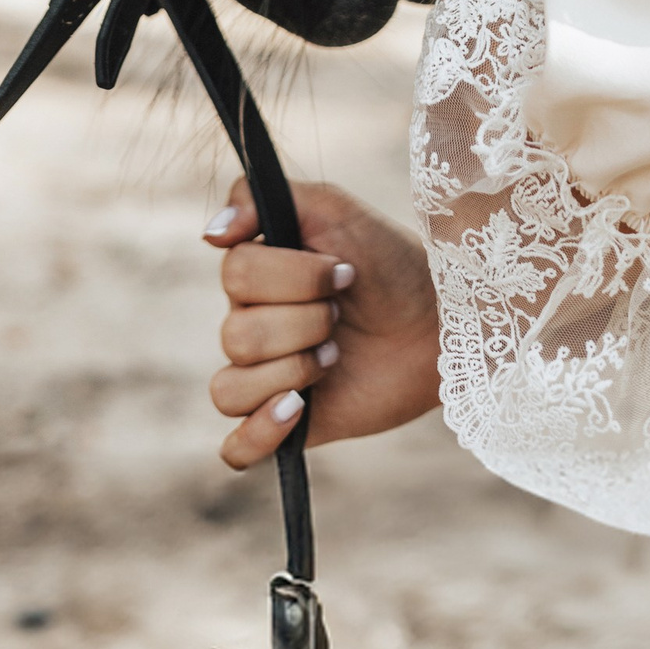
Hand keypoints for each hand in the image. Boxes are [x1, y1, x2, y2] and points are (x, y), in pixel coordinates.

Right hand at [204, 180, 440, 469]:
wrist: (440, 323)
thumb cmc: (389, 262)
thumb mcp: (334, 209)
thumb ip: (262, 200)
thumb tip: (210, 235)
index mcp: (255, 272)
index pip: (235, 274)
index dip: (294, 278)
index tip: (344, 271)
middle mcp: (251, 324)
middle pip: (236, 335)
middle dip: (304, 323)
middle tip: (342, 315)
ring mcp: (266, 378)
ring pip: (230, 389)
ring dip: (294, 371)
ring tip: (335, 356)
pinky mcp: (288, 426)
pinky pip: (236, 448)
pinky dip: (258, 433)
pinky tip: (296, 410)